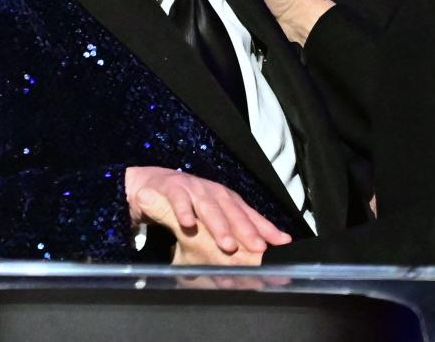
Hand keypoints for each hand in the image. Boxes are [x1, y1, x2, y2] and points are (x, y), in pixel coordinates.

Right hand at [135, 186, 266, 265]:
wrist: (153, 183)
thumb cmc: (189, 202)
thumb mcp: (212, 216)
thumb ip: (231, 230)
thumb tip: (260, 250)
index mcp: (227, 199)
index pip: (250, 215)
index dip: (266, 229)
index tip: (281, 244)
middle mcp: (214, 193)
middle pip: (233, 212)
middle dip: (246, 230)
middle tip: (258, 248)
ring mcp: (194, 189)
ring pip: (209, 208)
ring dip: (219, 225)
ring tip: (227, 244)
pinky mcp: (172, 188)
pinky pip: (178, 201)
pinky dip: (183, 211)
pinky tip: (188, 224)